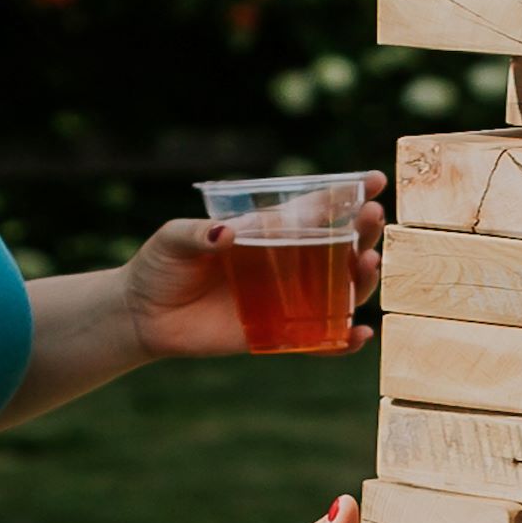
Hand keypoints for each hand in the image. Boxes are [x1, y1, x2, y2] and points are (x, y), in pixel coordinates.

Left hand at [121, 174, 386, 359]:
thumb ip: (198, 234)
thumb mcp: (174, 238)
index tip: (376, 181)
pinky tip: (360, 333)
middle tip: (374, 218)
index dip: (349, 195)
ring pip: (341, 291)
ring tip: (368, 263)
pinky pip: (321, 341)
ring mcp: (287, 300)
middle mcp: (287, 264)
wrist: (145, 313)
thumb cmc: (161, 265)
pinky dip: (344, 340)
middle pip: (341, 247)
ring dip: (361, 279)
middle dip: (365, 231)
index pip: (317, 209)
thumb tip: (226, 234)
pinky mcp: (279, 336)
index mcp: (269, 232)